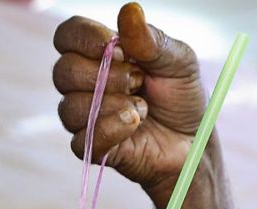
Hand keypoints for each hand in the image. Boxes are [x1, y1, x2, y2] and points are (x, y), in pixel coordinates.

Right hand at [52, 3, 205, 197]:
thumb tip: (130, 11)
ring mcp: (86, 117)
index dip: (85, 38)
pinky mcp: (92, 148)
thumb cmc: (182, 98)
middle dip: (105, 75)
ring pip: (70, 107)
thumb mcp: (178, 61)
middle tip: (139, 81)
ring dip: (113, 104)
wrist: (193, 142)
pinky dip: (112, 128)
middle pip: (63, 71)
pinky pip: (84, 139)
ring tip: (143, 107)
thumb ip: (151, 40)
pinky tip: (135, 123)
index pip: (67, 36)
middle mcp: (85, 84)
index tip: (119, 48)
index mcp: (99, 54)